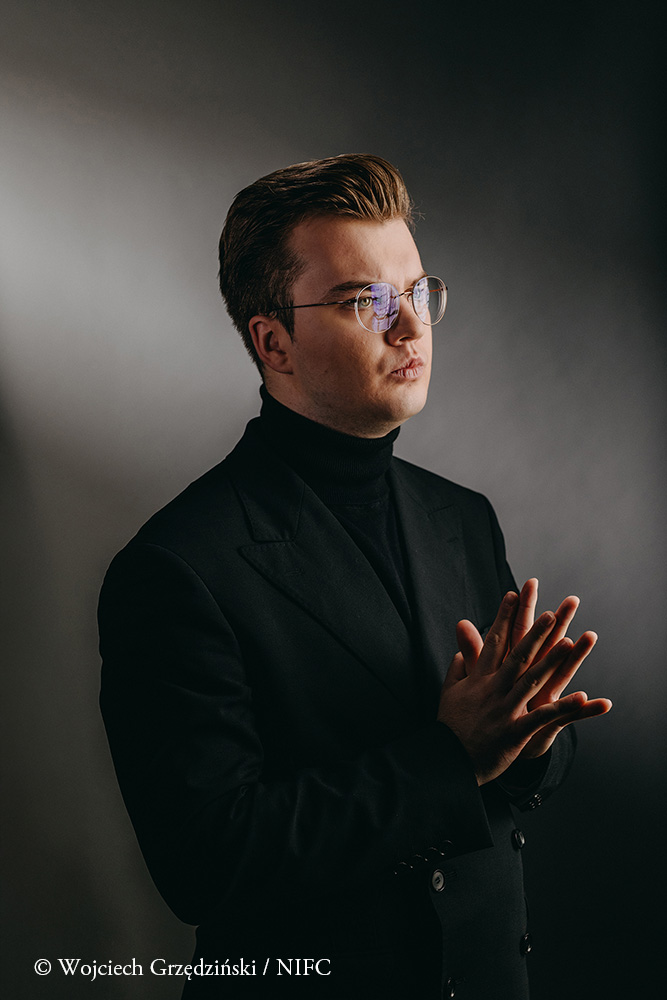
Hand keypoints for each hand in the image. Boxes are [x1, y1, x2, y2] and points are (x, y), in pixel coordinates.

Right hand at [437, 584, 611, 784]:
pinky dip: (562, 707)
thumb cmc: (450, 727)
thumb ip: (458, 669)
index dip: (503, 617)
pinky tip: (582, 697)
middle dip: (535, 633)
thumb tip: (460, 650)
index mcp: (478, 679)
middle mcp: (492, 689)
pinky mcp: (513, 731)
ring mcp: (503, 709)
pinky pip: (542, 717)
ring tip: (568, 642)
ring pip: (531, 680)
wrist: (447, 761)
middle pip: (517, 656)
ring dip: (551, 660)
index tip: (513, 594)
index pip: (493, 642)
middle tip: (551, 612)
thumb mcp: (449, 692)